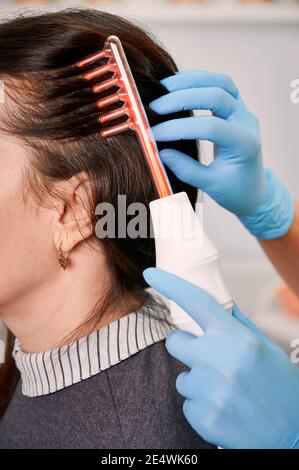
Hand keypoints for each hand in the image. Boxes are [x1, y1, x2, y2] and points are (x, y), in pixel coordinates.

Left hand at [143, 267, 298, 448]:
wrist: (292, 433)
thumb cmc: (280, 386)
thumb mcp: (263, 346)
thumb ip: (236, 322)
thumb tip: (215, 302)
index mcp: (236, 338)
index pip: (196, 302)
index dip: (169, 284)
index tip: (151, 274)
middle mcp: (219, 361)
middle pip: (174, 341)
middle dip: (186, 346)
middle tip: (208, 357)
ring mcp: (210, 391)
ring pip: (181, 376)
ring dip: (197, 379)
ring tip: (225, 389)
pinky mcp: (203, 417)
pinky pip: (187, 402)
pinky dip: (201, 404)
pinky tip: (224, 407)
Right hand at [150, 70, 293, 238]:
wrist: (254, 189)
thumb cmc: (234, 190)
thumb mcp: (209, 185)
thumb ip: (186, 169)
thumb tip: (160, 152)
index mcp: (245, 144)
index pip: (209, 127)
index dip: (178, 128)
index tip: (152, 135)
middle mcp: (247, 122)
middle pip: (217, 95)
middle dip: (183, 98)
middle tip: (154, 107)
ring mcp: (244, 111)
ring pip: (221, 82)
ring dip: (190, 81)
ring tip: (162, 88)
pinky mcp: (237, 106)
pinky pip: (220, 84)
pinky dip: (197, 80)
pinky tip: (176, 86)